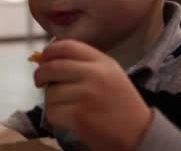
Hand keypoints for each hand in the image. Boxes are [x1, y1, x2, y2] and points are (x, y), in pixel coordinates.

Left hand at [35, 39, 151, 150]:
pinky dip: (54, 116)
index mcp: (102, 62)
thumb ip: (84, 64)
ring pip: (50, 92)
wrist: (139, 134)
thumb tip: (49, 60)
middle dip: (40, 75)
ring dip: (51, 100)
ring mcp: (86, 95)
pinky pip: (52, 111)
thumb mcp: (109, 74)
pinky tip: (66, 118)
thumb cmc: (120, 104)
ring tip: (65, 106)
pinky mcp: (79, 116)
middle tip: (40, 82)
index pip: (67, 46)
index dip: (49, 52)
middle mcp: (94, 74)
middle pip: (52, 67)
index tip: (43, 60)